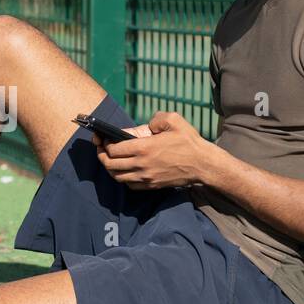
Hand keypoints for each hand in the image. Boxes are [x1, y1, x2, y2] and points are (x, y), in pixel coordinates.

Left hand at [94, 111, 211, 189]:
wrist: (202, 165)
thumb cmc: (188, 142)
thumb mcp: (174, 120)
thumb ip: (156, 118)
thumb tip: (147, 124)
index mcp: (144, 147)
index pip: (113, 149)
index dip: (104, 144)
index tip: (103, 138)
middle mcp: (141, 164)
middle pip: (110, 164)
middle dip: (101, 155)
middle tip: (100, 149)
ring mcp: (145, 177)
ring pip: (117, 177)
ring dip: (109, 168)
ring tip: (108, 159)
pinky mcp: (151, 185)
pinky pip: (129, 185)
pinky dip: (122, 178)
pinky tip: (123, 170)